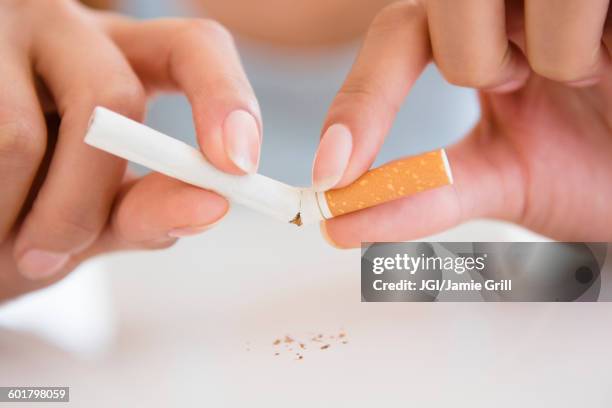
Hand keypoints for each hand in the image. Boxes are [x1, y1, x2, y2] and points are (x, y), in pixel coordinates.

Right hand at [1, 0, 260, 298]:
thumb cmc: (19, 213)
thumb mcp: (88, 212)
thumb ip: (144, 210)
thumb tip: (211, 205)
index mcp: (118, 61)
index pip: (197, 48)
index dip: (226, 99)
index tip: (237, 166)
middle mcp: (69, 29)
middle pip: (113, 97)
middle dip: (82, 203)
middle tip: (44, 258)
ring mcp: (4, 29)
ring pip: (21, 134)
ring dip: (12, 214)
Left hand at [312, 0, 611, 246]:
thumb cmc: (589, 167)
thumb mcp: (496, 181)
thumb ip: (423, 195)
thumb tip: (339, 223)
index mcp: (467, 38)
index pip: (391, 40)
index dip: (359, 104)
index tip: (331, 175)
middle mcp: (498, 3)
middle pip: (435, 5)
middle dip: (472, 61)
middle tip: (518, 86)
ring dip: (542, 59)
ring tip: (581, 77)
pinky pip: (571, 4)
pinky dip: (587, 51)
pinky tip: (608, 61)